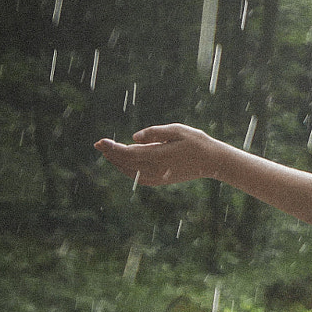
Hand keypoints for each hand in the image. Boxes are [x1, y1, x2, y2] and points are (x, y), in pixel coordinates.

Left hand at [94, 123, 230, 185]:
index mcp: (160, 155)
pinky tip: (123, 164)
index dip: (112, 148)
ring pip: (131, 172)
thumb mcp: (178, 130)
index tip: (101, 141)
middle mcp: (157, 169)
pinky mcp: (162, 181)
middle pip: (126, 163)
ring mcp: (159, 177)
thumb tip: (134, 138)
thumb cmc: (197, 142)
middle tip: (98, 144)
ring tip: (107, 152)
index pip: (129, 153)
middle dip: (111, 154)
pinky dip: (128, 171)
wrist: (213, 162)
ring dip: (117, 163)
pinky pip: (139, 178)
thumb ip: (155, 133)